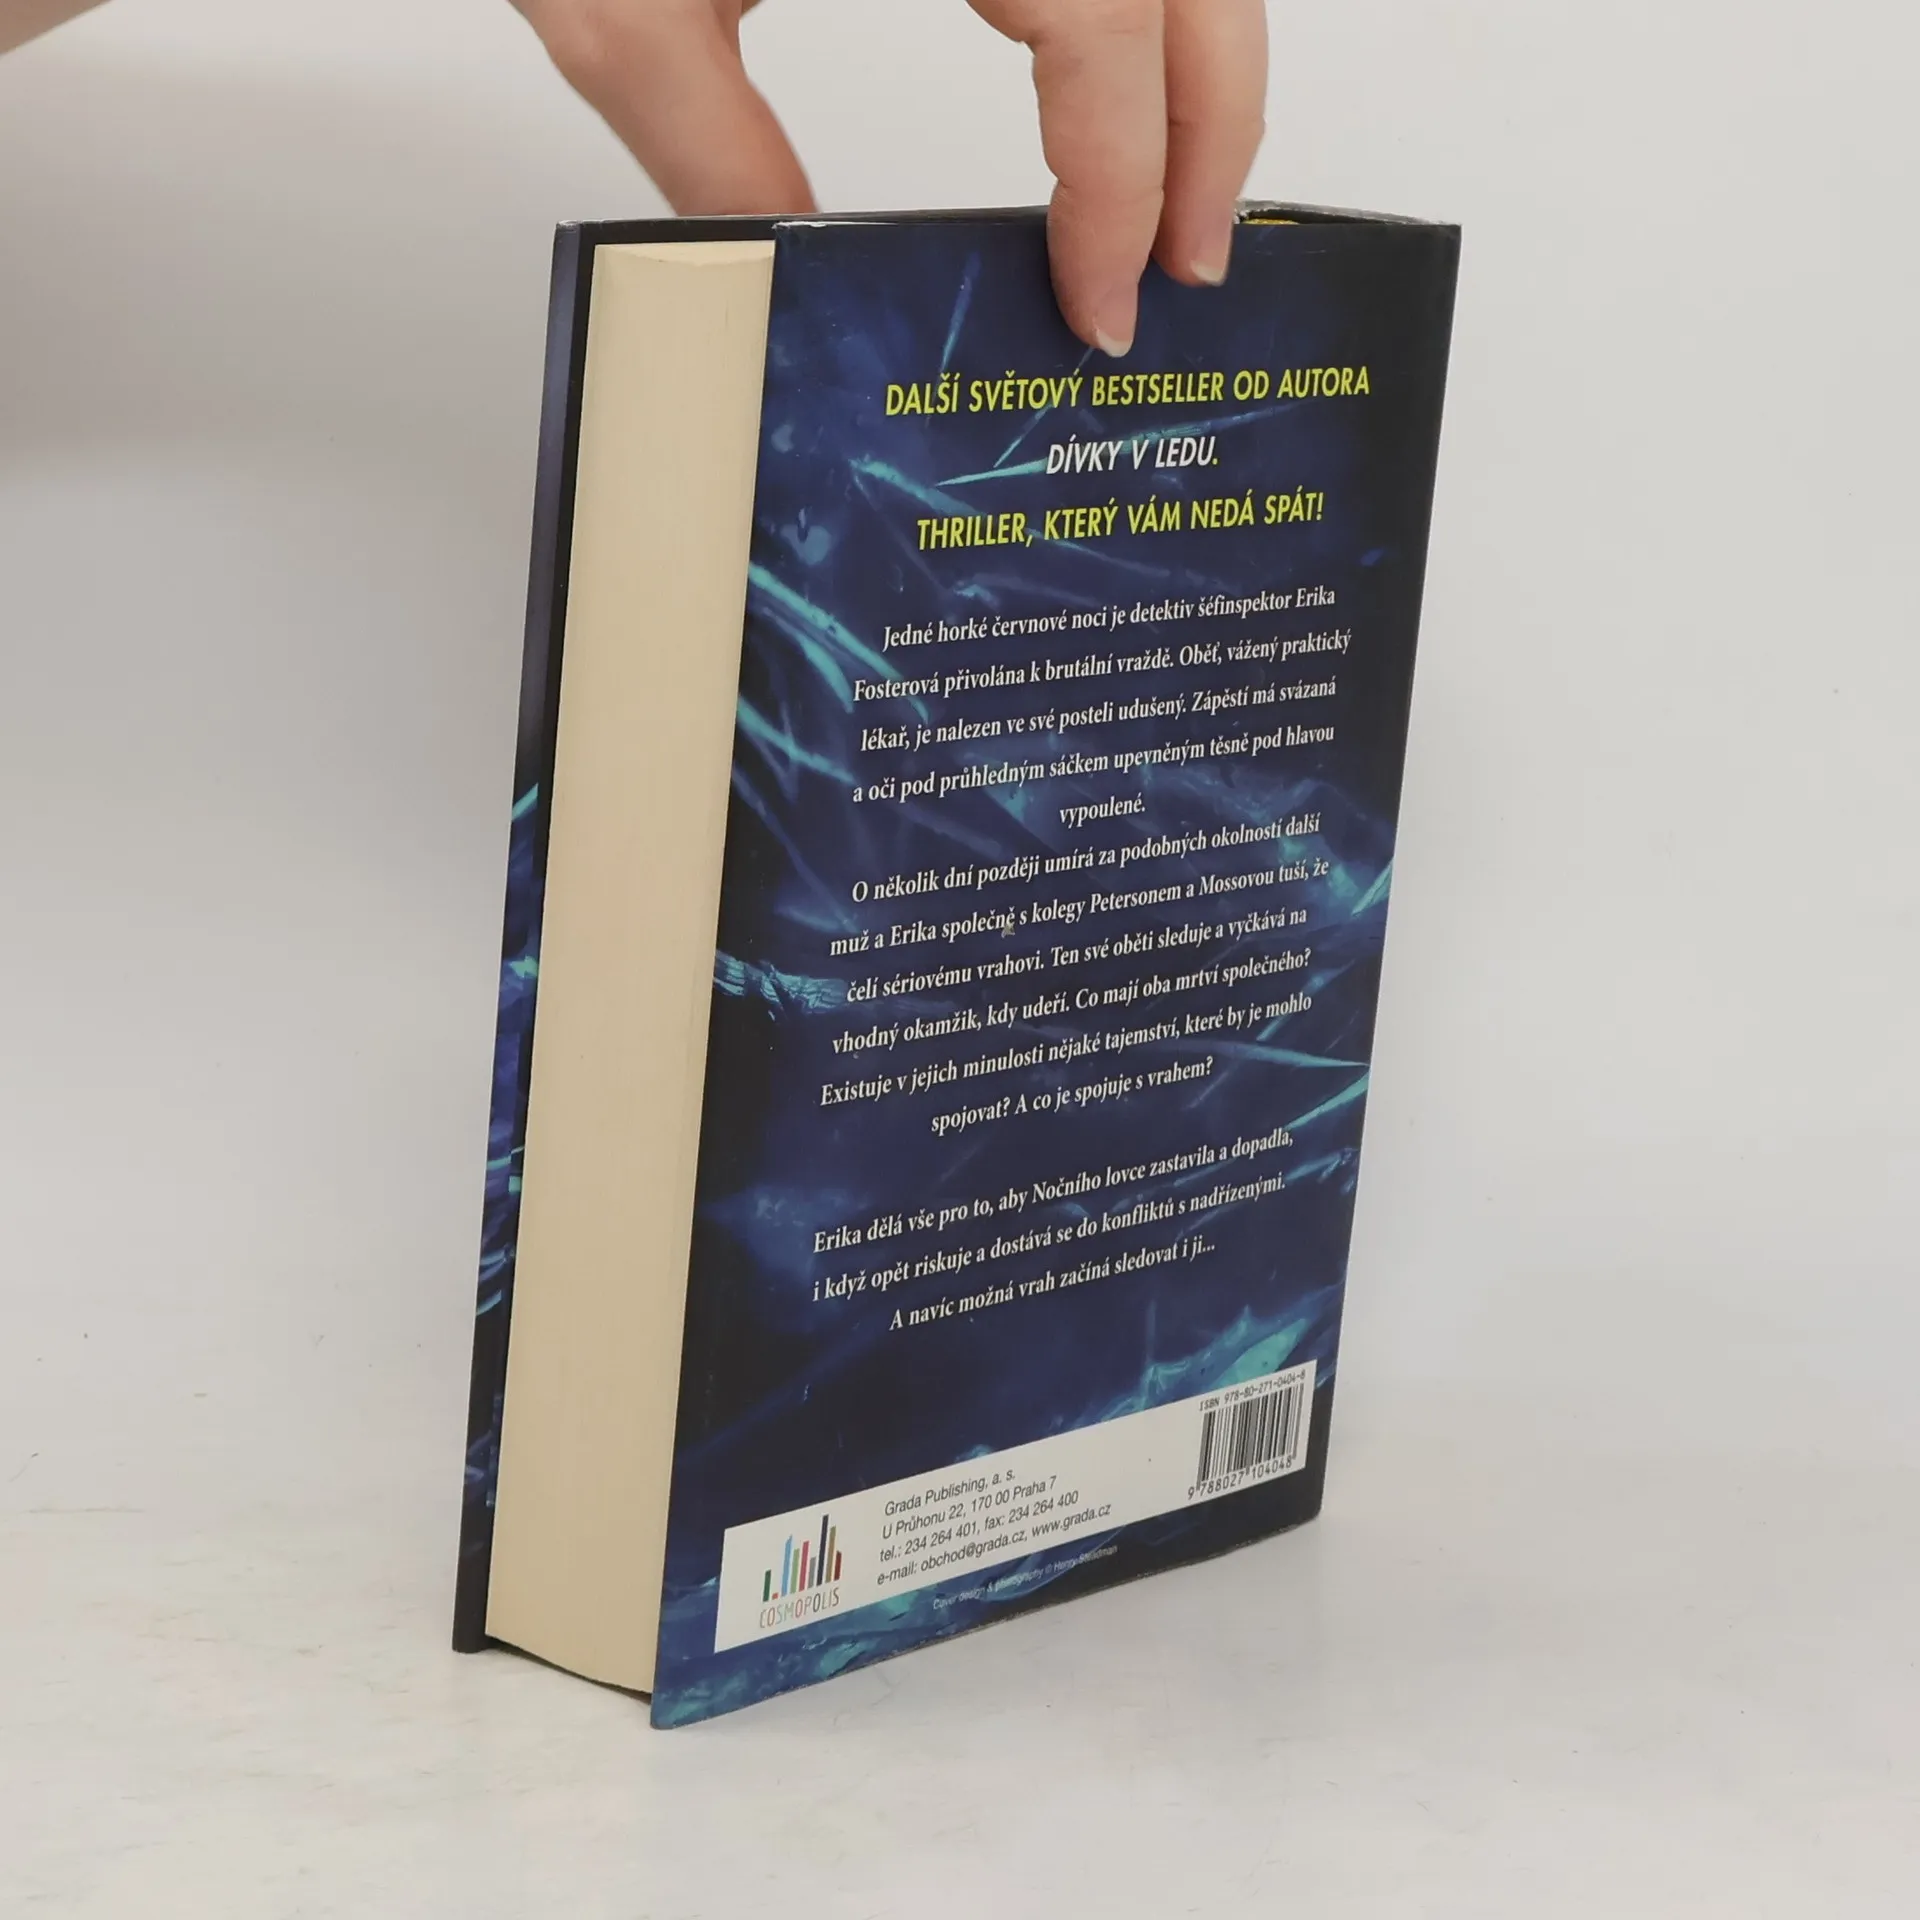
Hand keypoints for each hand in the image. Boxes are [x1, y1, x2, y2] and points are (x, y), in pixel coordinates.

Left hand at [516, 0, 1266, 356]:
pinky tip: (1117, 68)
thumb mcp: (623, 1)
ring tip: (1170, 188)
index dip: (1123, 184)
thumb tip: (800, 272)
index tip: (1101, 298)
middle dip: (1210, 135)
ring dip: (1196, 61)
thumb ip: (716, 152)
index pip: (1106, 36)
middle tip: (1186, 269)